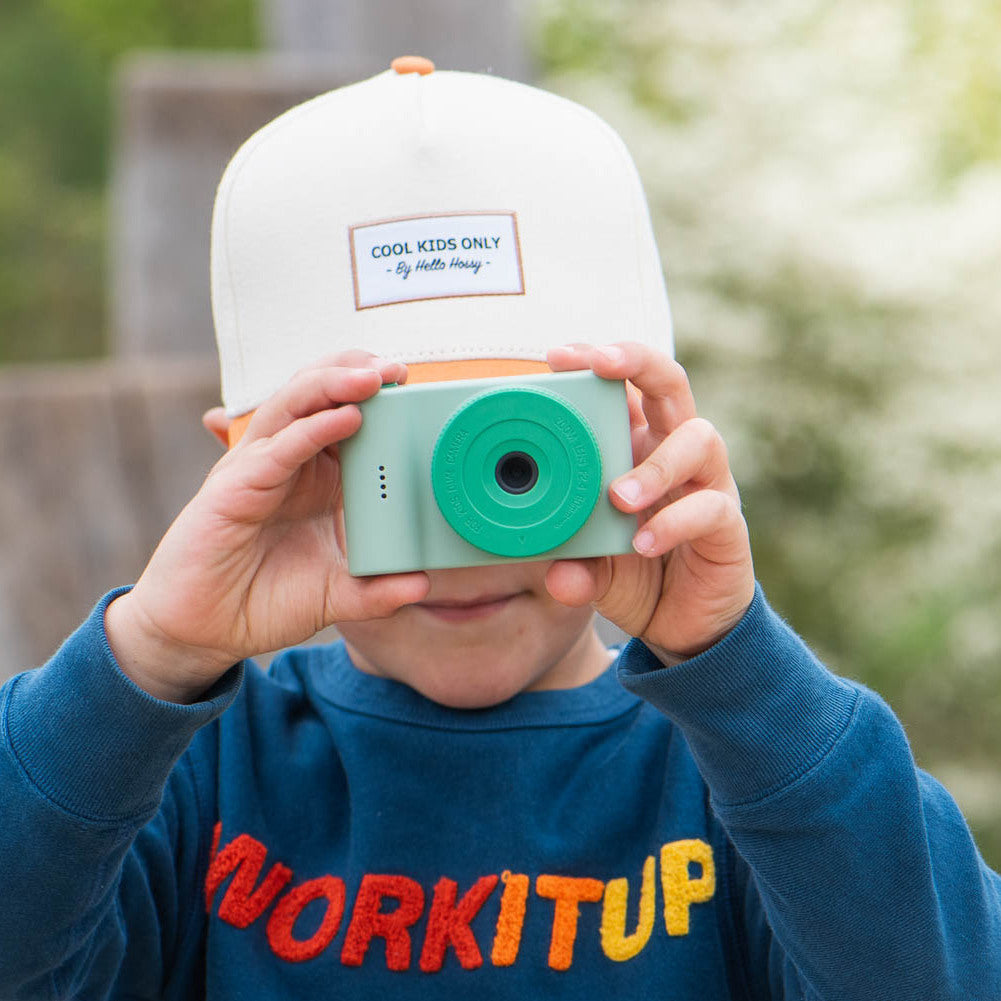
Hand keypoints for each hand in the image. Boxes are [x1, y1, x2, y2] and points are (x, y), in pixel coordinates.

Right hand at [105, 352, 429, 701]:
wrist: (204, 633)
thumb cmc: (262, 602)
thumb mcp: (333, 595)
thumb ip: (376, 590)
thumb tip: (421, 582)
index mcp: (312, 477)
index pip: (344, 419)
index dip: (377, 399)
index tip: (416, 389)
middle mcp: (284, 462)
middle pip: (318, 398)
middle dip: (356, 375)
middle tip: (398, 370)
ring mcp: (256, 470)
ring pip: (294, 408)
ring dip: (334, 386)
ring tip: (373, 377)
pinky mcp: (233, 488)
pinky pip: (278, 449)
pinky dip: (311, 430)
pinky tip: (345, 417)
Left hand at [544, 342, 754, 663]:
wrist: (682, 625)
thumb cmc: (634, 575)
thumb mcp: (592, 569)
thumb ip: (574, 566)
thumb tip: (557, 575)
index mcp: (635, 447)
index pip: (622, 387)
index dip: (596, 361)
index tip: (557, 356)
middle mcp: (673, 452)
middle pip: (669, 383)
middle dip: (635, 362)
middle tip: (600, 366)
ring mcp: (706, 483)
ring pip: (699, 438)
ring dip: (656, 463)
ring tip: (619, 498)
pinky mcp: (727, 523)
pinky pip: (709, 508)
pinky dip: (675, 522)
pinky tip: (645, 543)